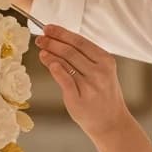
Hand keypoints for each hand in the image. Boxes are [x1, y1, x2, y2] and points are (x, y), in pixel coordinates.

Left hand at [36, 25, 133, 139]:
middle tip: (40, 38)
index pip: (80, 42)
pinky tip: (47, 61)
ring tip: (41, 49)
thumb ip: (83, 59)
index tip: (48, 28)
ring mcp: (90, 86)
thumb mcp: (100, 73)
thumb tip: (58, 42)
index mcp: (106, 61)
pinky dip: (54, 68)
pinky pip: (64, 80)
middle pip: (71, 51)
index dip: (62, 33)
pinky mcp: (79, 99)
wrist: (111, 122)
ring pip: (66, 63)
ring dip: (50, 53)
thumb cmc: (103, 95)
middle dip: (53, 42)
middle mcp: (99, 72)